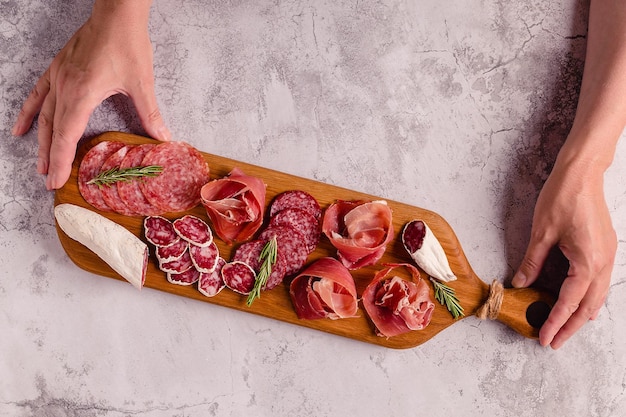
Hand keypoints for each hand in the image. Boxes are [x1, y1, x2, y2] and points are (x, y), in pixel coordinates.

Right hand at [11, 3, 169, 189]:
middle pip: (53, 130)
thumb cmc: (128, 44)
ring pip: (45, 116)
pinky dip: (30, 112)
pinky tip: (22, 127)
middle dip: (51, 157)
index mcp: (82, 93)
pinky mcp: (58, 69)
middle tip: (49, 181)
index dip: (61, 161)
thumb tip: (163, 137)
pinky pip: (38, 94)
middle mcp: (65, 87)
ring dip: (41, 141)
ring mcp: (58, 77)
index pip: (67, 136)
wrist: (116, 13)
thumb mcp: (142, 82)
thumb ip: (150, 113)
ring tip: (40, 164)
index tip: (56, 181)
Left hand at [512, 150, 616, 348]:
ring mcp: (608, 256)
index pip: (569, 302)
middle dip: (570, 326)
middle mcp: (603, 263)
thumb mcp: (541, 233)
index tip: (544, 338)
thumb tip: (521, 283)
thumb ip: (532, 262)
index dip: (555, 322)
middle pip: (588, 307)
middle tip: (554, 342)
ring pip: (597, 297)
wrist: (582, 173)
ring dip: (581, 315)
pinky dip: (588, 298)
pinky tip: (576, 303)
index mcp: (588, 262)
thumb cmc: (562, 197)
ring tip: (563, 328)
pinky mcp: (605, 249)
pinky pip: (599, 283)